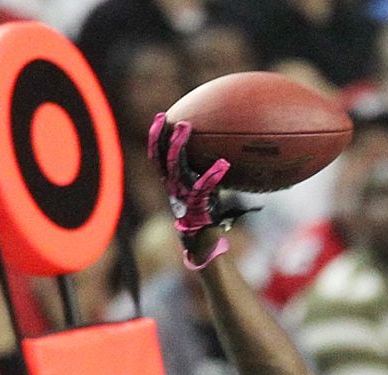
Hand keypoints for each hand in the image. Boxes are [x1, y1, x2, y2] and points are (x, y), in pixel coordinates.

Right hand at [146, 113, 238, 268]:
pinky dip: (213, 175)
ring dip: (179, 146)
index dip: (157, 137)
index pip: (158, 156)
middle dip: (162, 136)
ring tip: (185, 127)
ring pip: (175, 167)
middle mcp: (174, 187)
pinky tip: (223, 164)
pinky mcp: (196, 206)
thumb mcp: (206, 192)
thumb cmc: (208, 217)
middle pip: (161, 158)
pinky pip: (203, 187)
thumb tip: (231, 157)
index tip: (160, 118)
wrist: (206, 244)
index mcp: (172, 183)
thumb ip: (212, 176)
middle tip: (166, 118)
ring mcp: (183, 196)